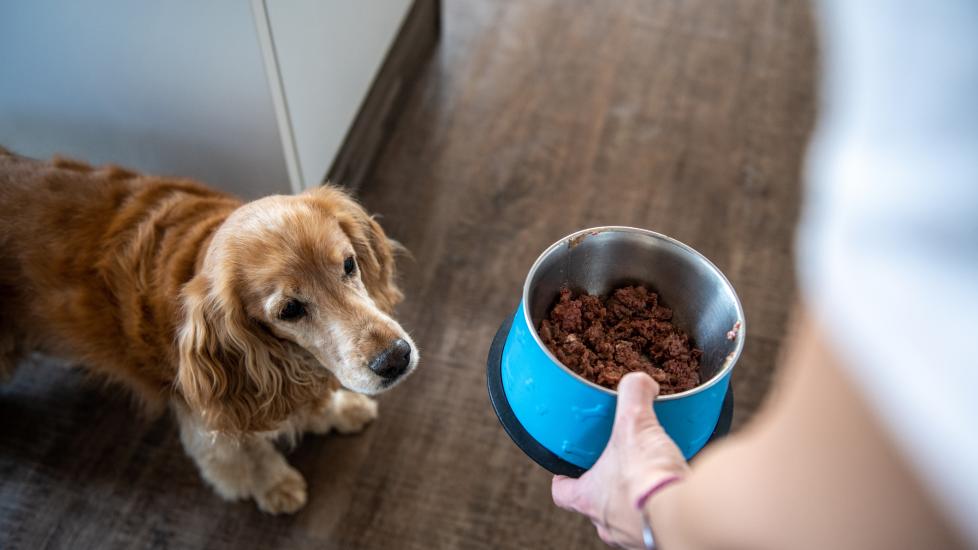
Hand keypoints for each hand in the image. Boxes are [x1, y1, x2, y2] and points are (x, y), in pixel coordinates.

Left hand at [551, 372, 689, 547]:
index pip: (562, 493)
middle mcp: (607, 523)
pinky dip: (660, 509)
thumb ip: (633, 395)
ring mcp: (632, 536)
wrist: (688, 513)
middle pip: (596, 506)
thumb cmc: (648, 477)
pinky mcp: (659, 540)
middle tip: (619, 466)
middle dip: (607, 487)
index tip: (568, 469)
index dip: (564, 479)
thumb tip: (638, 381)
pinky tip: (671, 491)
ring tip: (648, 478)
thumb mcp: (635, 423)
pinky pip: (654, 524)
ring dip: (634, 500)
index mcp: (588, 498)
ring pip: (625, 518)